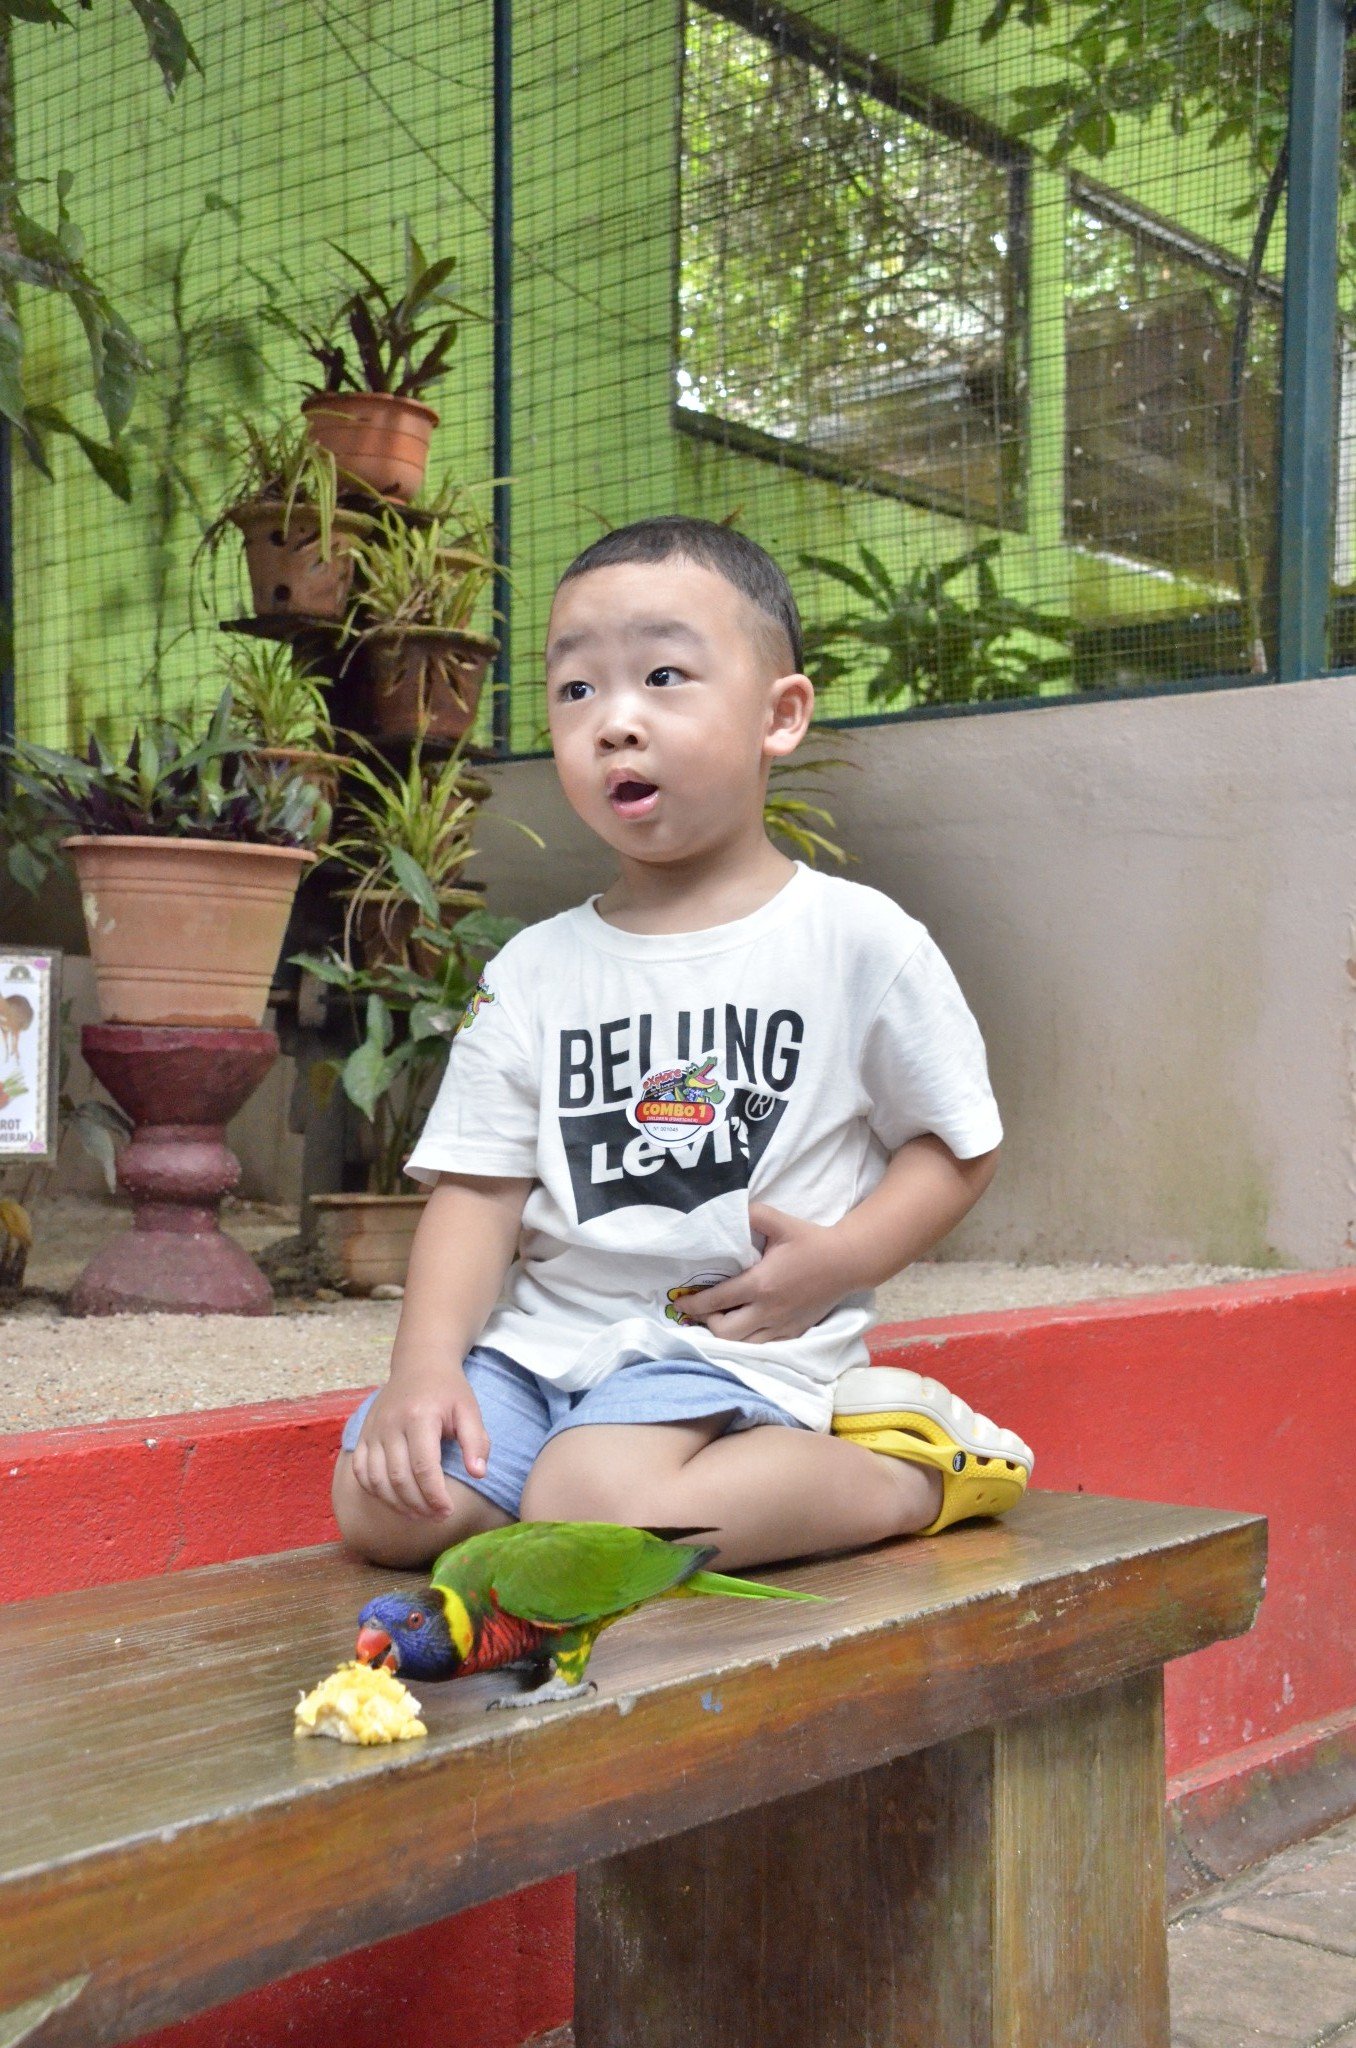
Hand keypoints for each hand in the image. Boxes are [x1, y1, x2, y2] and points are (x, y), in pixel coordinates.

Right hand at [351, 1364, 488, 1519]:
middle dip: (419, 1505)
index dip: (435, 1495)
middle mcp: (390, 1424)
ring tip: (419, 1514)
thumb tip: (478, 1474)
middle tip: (437, 1517)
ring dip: (396, 1504)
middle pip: (398, 1478)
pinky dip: (376, 1491)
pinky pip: (361, 1472)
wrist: (419, 1364)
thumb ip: (476, 1442)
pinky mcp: (362, 1435)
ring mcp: (372, 1430)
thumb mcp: (469, 1410)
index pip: (423, 1467)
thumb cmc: (448, 1390)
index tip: (448, 1511)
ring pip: (376, 1480)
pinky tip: (395, 1500)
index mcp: (419, 1416)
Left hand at [677, 1203, 845, 1343]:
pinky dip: (747, 1341)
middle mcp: (768, 1311)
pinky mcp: (793, 1333)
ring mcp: (781, 1326)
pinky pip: (762, 1347)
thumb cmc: (811, 1241)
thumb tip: (726, 1210)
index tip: (679, 1302)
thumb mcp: (779, 1221)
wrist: (847, 1262)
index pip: (717, 1301)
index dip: (693, 1304)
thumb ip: (751, 1214)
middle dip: (707, 1322)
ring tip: (721, 1320)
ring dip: (726, 1335)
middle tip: (705, 1309)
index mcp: (761, 1284)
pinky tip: (743, 1328)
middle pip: (724, 1333)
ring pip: (742, 1345)